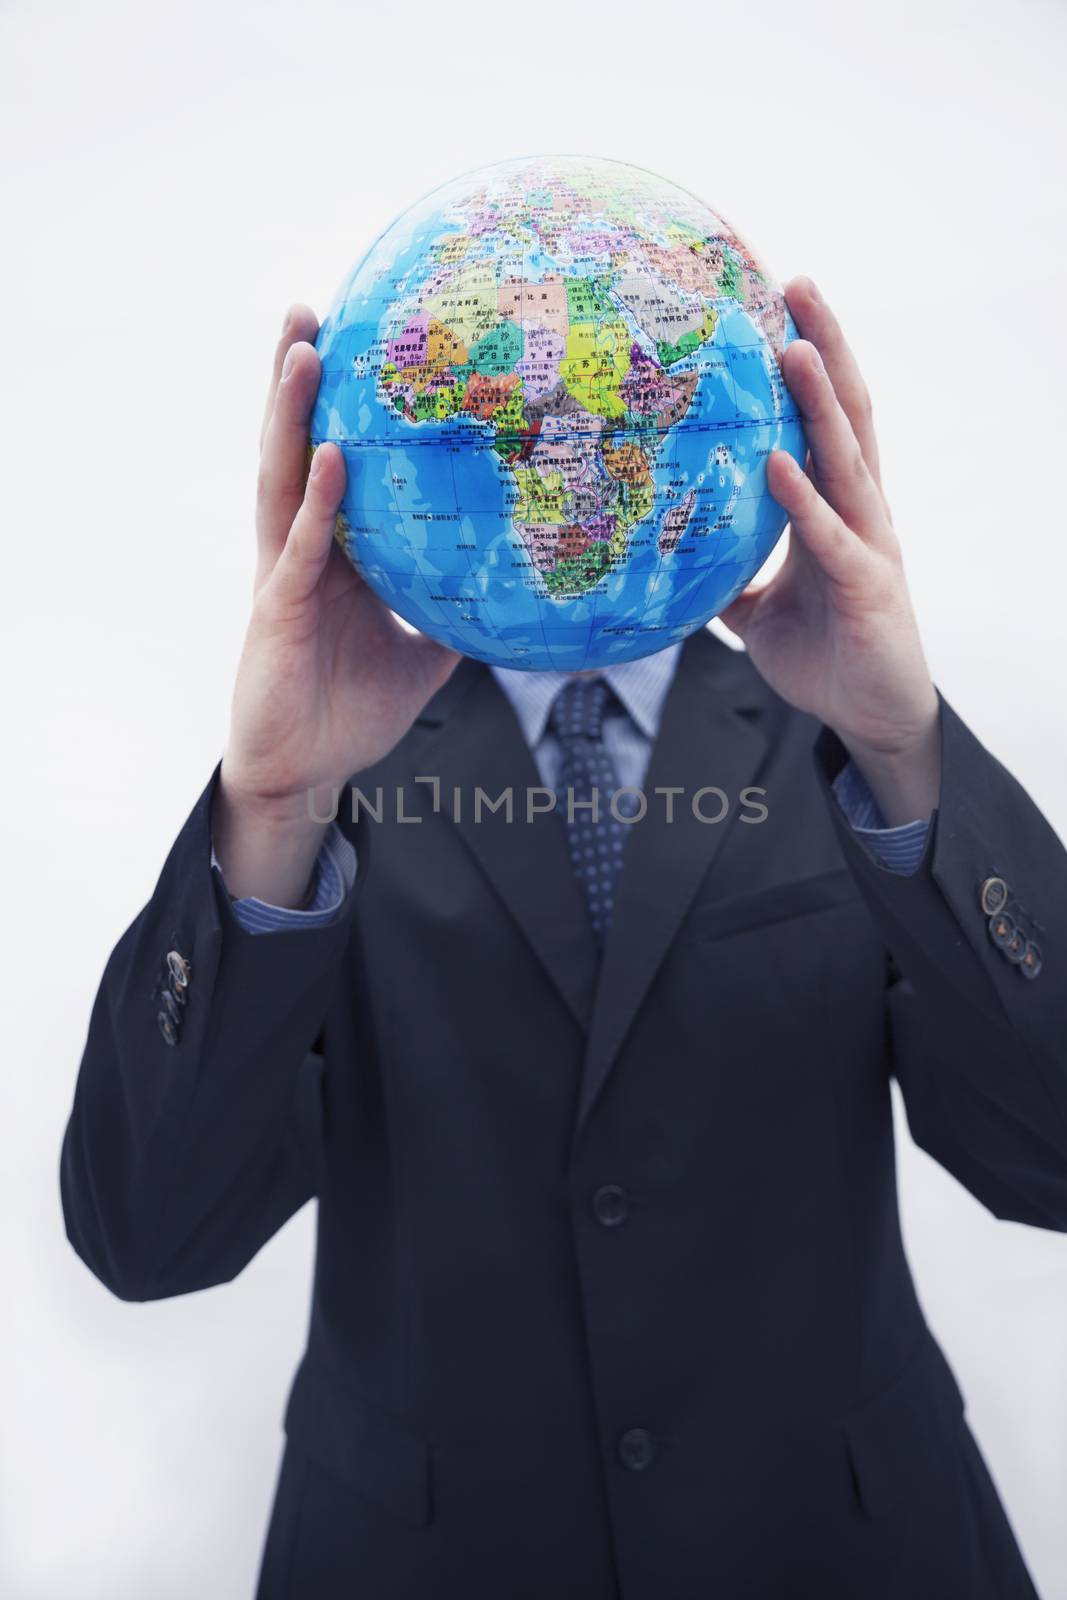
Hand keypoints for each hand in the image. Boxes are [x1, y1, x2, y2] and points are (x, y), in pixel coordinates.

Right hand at [213, 306, 458, 903]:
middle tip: (307, 307)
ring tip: (302, 349)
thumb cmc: (349, 709)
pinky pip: (300, 550)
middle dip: (296, 378)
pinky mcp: (278, 612)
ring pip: (282, 479)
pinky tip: (330, 457)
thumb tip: (515, 597)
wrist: (303, 772)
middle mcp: (299, 548)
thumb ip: (456, 618)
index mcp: (329, 552)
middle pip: (293, 447)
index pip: (328, 460)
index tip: (351, 338)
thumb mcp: (421, 656)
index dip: (332, 405)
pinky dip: (316, 502)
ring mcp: (283, 575)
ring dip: (289, 414)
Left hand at [720, 276, 940, 826]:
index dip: (807, 360)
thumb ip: (729, 572)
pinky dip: (804, 500)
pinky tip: (779, 464)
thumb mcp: (759, 607)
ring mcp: (868, 544)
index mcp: (835, 505)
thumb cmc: (822, 653)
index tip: (777, 303)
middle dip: (824, 346)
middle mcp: (859, 510)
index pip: (824, 417)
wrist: (871, 716)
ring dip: (819, 402)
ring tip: (794, 347)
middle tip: (798, 284)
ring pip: (848, 458)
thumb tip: (677, 555)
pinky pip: (831, 538)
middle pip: (846, 412)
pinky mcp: (867, 587)